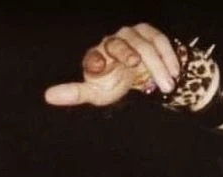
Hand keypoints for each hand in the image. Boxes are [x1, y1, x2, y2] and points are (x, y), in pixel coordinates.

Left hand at [44, 23, 180, 106]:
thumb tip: (48, 96)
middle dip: (128, 53)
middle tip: (136, 65)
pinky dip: (168, 56)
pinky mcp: (149, 34)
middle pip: (119, 44)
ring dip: (157, 65)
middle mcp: (111, 42)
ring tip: (167, 85)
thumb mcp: (95, 93)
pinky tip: (174, 72)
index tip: (99, 67)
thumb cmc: (111, 84)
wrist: (135, 75)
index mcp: (96, 56)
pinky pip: (160, 41)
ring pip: (143, 45)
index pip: (94, 56)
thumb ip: (74, 93)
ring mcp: (131, 35)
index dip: (96, 60)